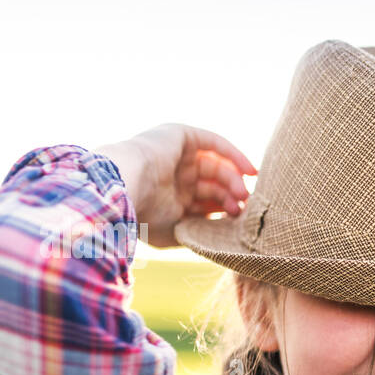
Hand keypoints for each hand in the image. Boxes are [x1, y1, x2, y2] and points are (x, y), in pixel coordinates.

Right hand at [92, 124, 256, 247]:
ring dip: (233, 179)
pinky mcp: (179, 135)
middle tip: (242, 207)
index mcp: (169, 199)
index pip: (205, 202)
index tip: (240, 219)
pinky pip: (212, 142)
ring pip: (214, 165)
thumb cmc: (145, 216)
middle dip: (230, 195)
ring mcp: (176, 156)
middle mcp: (173, 176)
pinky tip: (249, 170)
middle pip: (213, 184)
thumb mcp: (174, 232)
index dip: (224, 208)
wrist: (125, 187)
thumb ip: (197, 232)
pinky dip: (233, 154)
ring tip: (243, 194)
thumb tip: (223, 239)